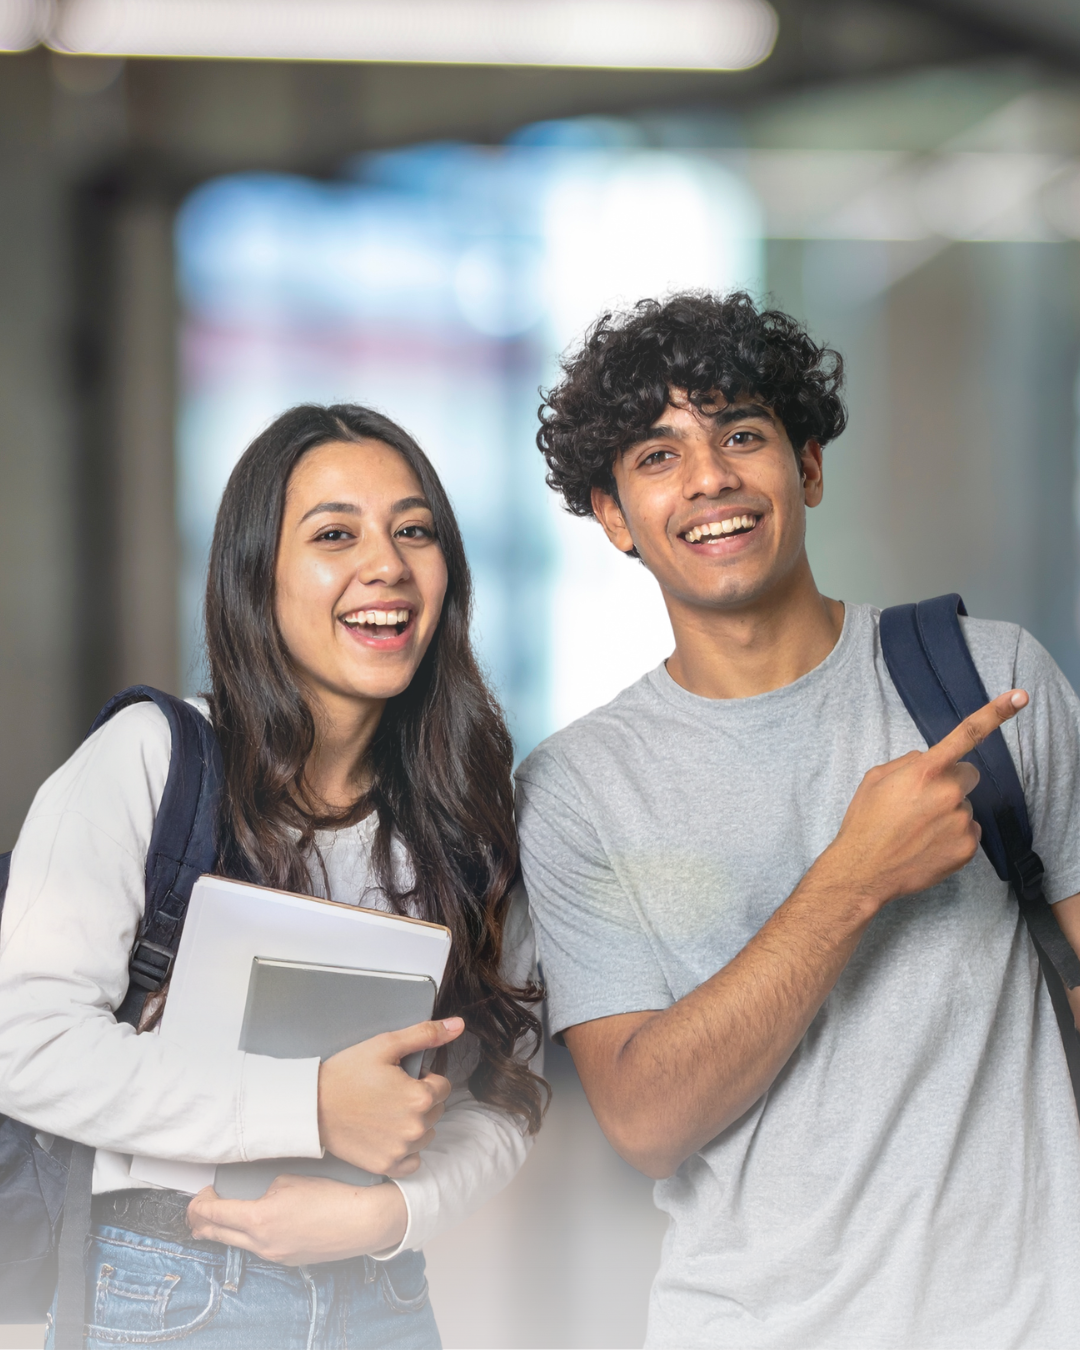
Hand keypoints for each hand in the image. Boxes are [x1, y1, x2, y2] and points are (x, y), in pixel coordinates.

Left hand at [186, 1175, 407, 1265]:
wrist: (360, 1221)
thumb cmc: (330, 1195)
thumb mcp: (289, 1180)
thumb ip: (263, 1189)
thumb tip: (253, 1196)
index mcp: (258, 1219)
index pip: (212, 1213)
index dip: (198, 1204)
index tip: (199, 1194)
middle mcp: (261, 1243)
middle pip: (216, 1233)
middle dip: (200, 1221)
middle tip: (196, 1209)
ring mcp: (274, 1255)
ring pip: (235, 1242)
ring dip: (222, 1229)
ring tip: (217, 1218)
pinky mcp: (286, 1260)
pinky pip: (257, 1248)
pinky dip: (247, 1236)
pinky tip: (253, 1225)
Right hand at [317, 1016, 463, 1175]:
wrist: (311, 1106)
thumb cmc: (347, 1072)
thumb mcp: (386, 1044)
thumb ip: (425, 1034)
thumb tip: (459, 1025)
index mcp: (419, 1097)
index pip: (443, 1086)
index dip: (424, 1079)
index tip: (401, 1078)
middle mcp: (415, 1128)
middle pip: (436, 1110)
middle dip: (421, 1100)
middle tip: (391, 1093)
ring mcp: (401, 1150)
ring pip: (426, 1134)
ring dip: (415, 1124)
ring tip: (387, 1112)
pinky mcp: (386, 1166)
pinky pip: (413, 1161)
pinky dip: (406, 1150)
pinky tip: (389, 1135)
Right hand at [820, 689, 1028, 910]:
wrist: (863, 871)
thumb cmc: (865, 823)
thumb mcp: (876, 779)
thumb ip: (908, 764)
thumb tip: (927, 762)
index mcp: (925, 771)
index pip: (966, 734)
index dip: (995, 713)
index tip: (1019, 697)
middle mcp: (948, 793)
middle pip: (968, 775)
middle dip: (951, 782)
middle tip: (923, 801)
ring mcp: (961, 822)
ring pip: (965, 806)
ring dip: (949, 812)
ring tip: (918, 829)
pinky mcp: (968, 848)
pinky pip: (969, 831)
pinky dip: (953, 836)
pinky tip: (928, 844)